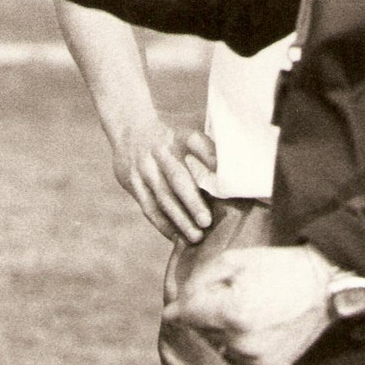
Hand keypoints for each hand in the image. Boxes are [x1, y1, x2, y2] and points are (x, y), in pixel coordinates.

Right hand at [111, 118, 216, 243]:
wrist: (129, 128)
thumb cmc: (170, 139)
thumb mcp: (186, 134)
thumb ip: (207, 151)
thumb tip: (234, 176)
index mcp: (179, 136)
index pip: (195, 142)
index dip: (209, 154)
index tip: (221, 169)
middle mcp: (161, 151)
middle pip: (177, 177)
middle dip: (192, 202)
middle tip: (206, 222)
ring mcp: (145, 167)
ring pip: (162, 197)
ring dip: (179, 219)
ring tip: (196, 237)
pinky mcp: (132, 182)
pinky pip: (149, 207)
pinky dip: (163, 224)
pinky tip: (177, 237)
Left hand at [162, 245, 334, 364]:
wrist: (324, 287)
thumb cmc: (278, 268)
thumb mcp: (235, 260)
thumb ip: (199, 282)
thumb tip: (172, 311)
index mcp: (232, 313)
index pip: (187, 315)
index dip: (183, 305)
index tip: (182, 302)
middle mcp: (242, 343)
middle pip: (203, 330)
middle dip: (210, 313)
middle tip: (236, 295)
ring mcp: (256, 362)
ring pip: (220, 345)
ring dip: (226, 331)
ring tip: (252, 311)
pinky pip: (240, 360)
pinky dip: (243, 346)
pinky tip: (262, 328)